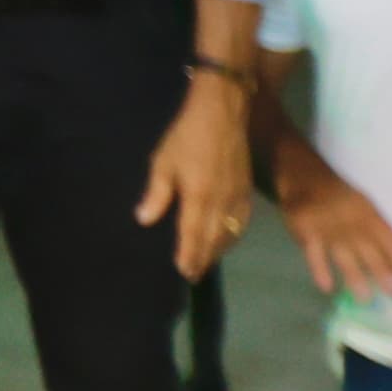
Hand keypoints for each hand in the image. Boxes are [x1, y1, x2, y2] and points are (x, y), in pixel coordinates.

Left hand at [135, 74, 255, 280]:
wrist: (222, 114)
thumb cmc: (186, 136)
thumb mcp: (163, 162)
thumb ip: (156, 194)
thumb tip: (144, 220)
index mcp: (199, 197)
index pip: (193, 235)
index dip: (189, 256)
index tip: (184, 273)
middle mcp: (222, 203)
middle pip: (213, 239)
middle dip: (203, 258)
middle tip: (192, 275)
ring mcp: (237, 197)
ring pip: (229, 233)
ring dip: (217, 249)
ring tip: (205, 262)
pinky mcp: (246, 190)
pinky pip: (242, 222)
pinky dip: (233, 235)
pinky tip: (226, 239)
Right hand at [274, 156, 391, 299]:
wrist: (305, 179)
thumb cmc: (342, 199)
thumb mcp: (366, 206)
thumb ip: (382, 231)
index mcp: (368, 214)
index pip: (387, 237)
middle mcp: (350, 222)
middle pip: (368, 250)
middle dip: (382, 272)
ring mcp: (327, 229)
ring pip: (343, 255)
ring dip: (355, 277)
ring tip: (364, 298)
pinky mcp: (306, 232)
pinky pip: (313, 254)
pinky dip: (319, 270)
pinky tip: (327, 287)